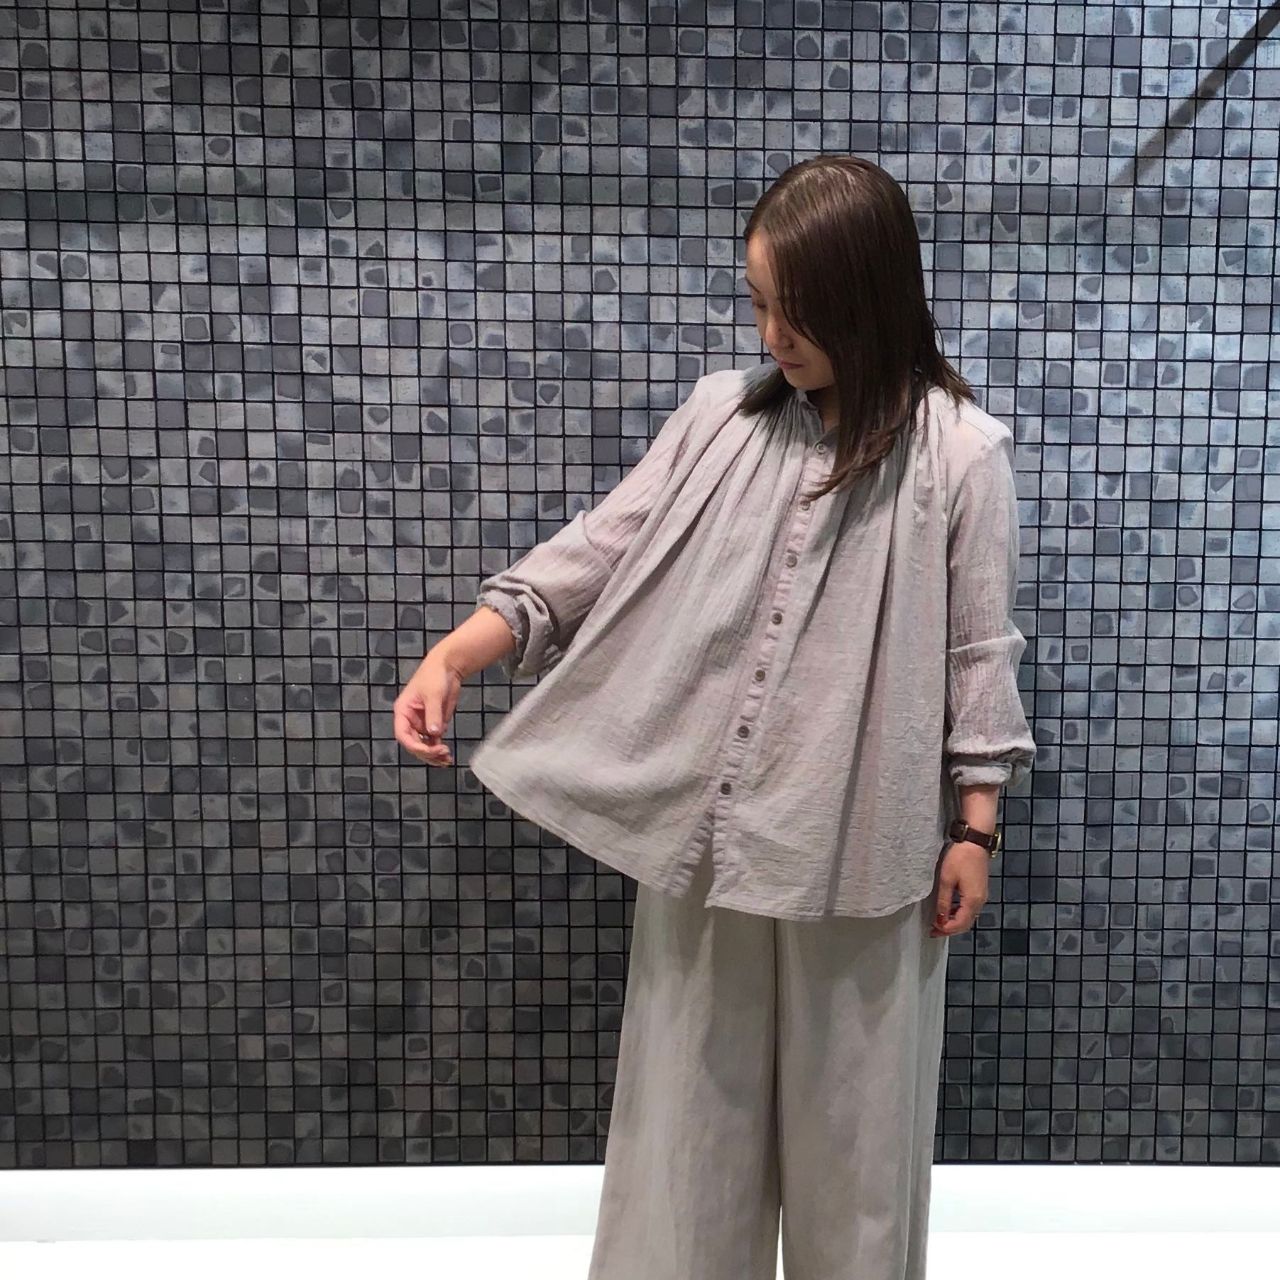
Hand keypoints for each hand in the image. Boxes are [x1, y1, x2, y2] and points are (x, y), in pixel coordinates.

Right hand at [393, 650, 463, 767]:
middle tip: (442, 754)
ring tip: (446, 760)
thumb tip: (434, 733)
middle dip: (426, 752)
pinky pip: (434, 742)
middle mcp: (410, 720)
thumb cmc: (434, 675)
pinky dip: (439, 751)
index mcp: (403, 711)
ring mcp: (422, 724)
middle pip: (413, 744)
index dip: (414, 745)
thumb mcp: (433, 695)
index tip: (428, 750)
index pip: (403, 734)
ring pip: (423, 746)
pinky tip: (447, 757)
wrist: (448, 667)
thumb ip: (433, 714)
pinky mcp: (434, 724)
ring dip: (433, 755)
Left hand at [929, 841, 989, 936]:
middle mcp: (980, 901)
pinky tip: (948, 910)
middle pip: (966, 923)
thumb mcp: (946, 880)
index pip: (960, 924)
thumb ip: (943, 901)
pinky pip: (970, 909)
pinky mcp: (979, 890)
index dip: (945, 929)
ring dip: (954, 922)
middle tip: (934, 931)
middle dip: (950, 929)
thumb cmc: (960, 858)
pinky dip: (959, 913)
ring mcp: (982, 896)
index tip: (932, 929)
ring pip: (968, 917)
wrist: (974, 842)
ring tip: (938, 922)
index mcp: (973, 901)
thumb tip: (940, 919)